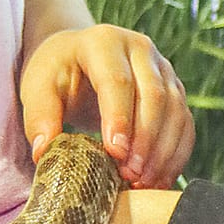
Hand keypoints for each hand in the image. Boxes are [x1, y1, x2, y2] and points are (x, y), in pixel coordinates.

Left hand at [19, 26, 192, 184]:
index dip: (119, 118)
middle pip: (154, 96)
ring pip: (176, 110)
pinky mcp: (175, 90)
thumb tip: (45, 152)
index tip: (114, 153)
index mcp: (104, 42)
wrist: (80, 59)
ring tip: (143, 182)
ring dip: (163, 150)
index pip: (118, 81)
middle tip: (129, 175)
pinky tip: (158, 179)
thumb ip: (40, 116)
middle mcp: (140, 49)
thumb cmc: (58, 74)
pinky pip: (185, 124)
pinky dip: (176, 154)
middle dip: (145, 140)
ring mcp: (163, 69)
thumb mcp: (38, 87)